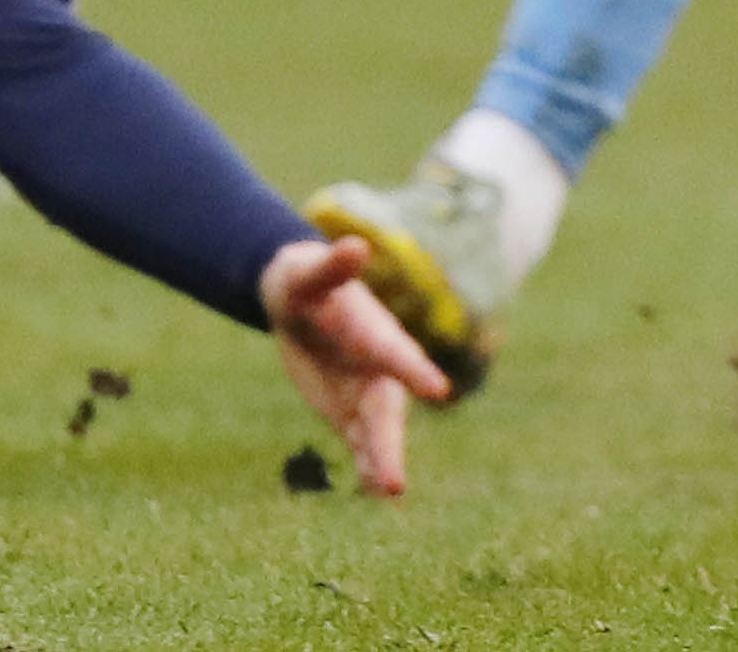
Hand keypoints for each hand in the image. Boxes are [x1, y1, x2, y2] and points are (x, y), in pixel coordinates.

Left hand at [261, 231, 450, 498]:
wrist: (300, 302)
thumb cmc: (309, 280)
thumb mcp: (310, 273)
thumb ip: (332, 266)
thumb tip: (354, 244)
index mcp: (376, 336)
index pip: (397, 355)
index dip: (414, 371)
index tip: (438, 389)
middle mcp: (378, 371)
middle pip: (387, 412)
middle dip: (390, 445)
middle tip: (396, 484)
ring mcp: (364, 396)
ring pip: (377, 435)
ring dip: (381, 463)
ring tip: (389, 493)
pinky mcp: (347, 413)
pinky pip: (360, 443)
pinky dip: (366, 466)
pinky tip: (374, 492)